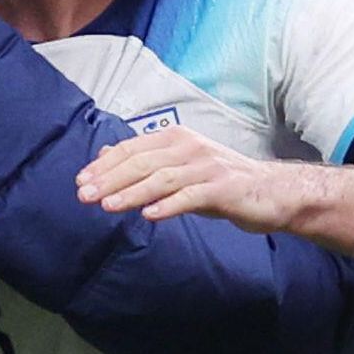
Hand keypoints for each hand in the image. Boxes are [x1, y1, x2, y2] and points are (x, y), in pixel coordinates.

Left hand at [76, 125, 293, 232]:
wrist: (271, 191)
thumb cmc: (221, 181)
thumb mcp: (180, 166)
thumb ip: (146, 160)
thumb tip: (105, 153)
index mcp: (176, 138)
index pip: (131, 149)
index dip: (104, 165)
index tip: (82, 181)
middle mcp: (189, 147)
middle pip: (141, 162)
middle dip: (110, 179)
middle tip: (85, 195)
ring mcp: (206, 167)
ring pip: (161, 178)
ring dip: (132, 193)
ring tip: (108, 206)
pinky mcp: (223, 188)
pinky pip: (190, 196)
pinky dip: (168, 205)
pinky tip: (149, 215)